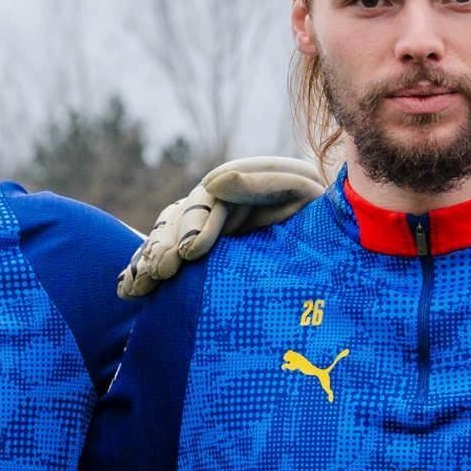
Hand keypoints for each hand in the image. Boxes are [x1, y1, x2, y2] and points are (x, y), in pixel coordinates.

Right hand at [117, 156, 328, 298]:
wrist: (341, 238)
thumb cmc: (325, 214)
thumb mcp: (299, 191)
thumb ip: (260, 183)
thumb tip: (214, 183)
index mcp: (239, 185)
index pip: (207, 203)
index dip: (195, 225)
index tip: (189, 252)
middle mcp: (217, 204)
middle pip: (178, 220)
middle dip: (165, 246)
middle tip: (160, 272)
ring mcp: (208, 229)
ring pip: (166, 239)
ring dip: (149, 260)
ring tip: (137, 285)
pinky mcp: (205, 256)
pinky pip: (168, 259)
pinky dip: (146, 270)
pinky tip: (130, 288)